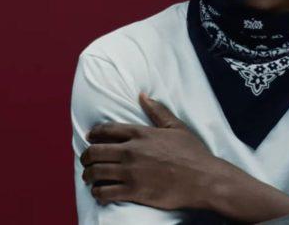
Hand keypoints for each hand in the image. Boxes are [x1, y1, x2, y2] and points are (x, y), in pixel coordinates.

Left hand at [80, 94, 288, 220]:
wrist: (203, 179)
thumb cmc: (192, 152)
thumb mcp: (175, 126)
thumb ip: (156, 110)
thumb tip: (142, 95)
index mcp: (140, 133)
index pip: (107, 130)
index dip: (94, 133)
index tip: (89, 136)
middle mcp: (131, 151)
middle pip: (96, 151)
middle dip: (86, 155)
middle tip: (85, 159)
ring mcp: (131, 172)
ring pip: (97, 172)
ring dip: (88, 174)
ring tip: (88, 176)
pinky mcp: (134, 192)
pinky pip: (106, 192)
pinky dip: (97, 192)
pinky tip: (98, 192)